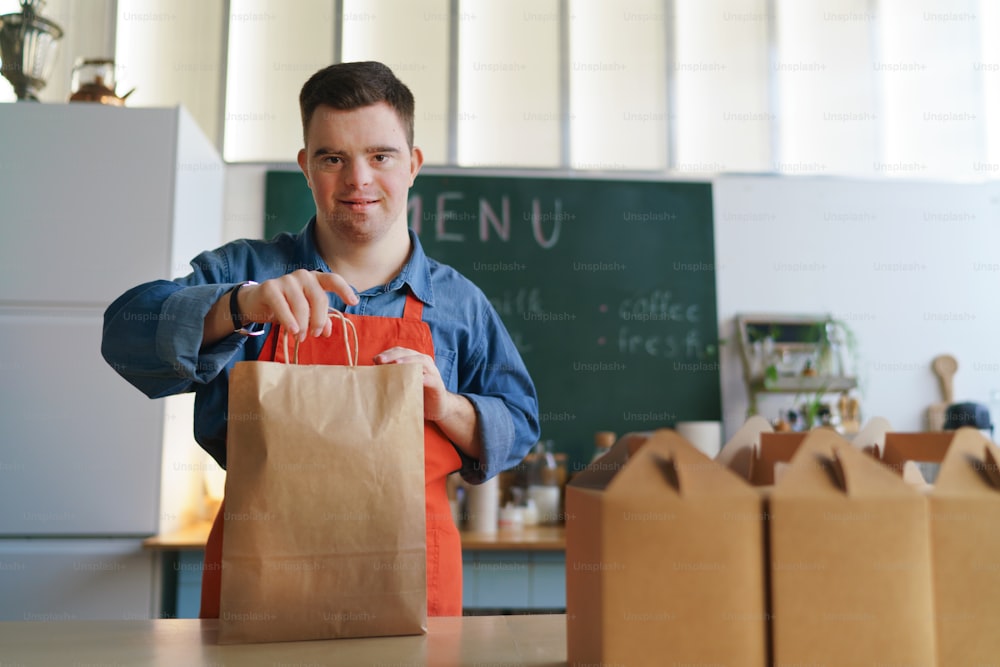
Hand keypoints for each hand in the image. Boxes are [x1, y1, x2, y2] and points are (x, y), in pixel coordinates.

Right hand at [239, 270, 358, 341]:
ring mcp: (286, 280)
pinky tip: (292, 331)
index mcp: (315, 279)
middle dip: (319, 319)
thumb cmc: (286, 307)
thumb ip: (319, 319)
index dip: (344, 290)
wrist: (256, 303)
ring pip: (301, 305)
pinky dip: (289, 320)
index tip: (353, 302)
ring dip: (303, 325)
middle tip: (314, 334)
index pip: (333, 280)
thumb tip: (328, 331)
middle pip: (319, 298)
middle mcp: (303, 276)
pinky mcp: (270, 287)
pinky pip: (283, 306)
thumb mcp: (305, 314)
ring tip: (300, 337)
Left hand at [373, 347, 454, 421]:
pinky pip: (431, 379)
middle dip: (394, 355)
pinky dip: (423, 378)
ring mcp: (432, 372)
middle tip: (381, 360)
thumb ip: (391, 377)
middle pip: (409, 353)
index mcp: (413, 360)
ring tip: (396, 364)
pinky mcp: (438, 384)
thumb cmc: (416, 395)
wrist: (437, 408)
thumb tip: (371, 374)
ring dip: (408, 361)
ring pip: (421, 362)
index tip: (375, 359)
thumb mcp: (402, 385)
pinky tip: (414, 380)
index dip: (388, 353)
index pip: (399, 352)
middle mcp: (423, 363)